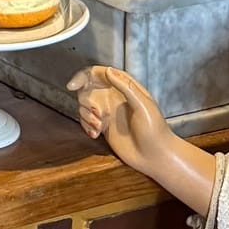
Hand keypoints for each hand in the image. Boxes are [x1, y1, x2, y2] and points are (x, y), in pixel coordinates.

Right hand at [69, 64, 217, 214]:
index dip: (83, 76)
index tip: (72, 86)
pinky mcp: (104, 128)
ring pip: (84, 107)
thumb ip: (126, 87)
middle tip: (96, 114)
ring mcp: (108, 113)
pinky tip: (96, 135)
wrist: (156, 157)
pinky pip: (86, 122)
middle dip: (85, 102)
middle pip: (87, 90)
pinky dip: (86, 127)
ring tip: (99, 127)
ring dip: (86, 117)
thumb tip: (108, 71)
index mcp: (125, 88)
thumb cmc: (155, 131)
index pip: (99, 74)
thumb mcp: (143, 105)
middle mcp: (114, 98)